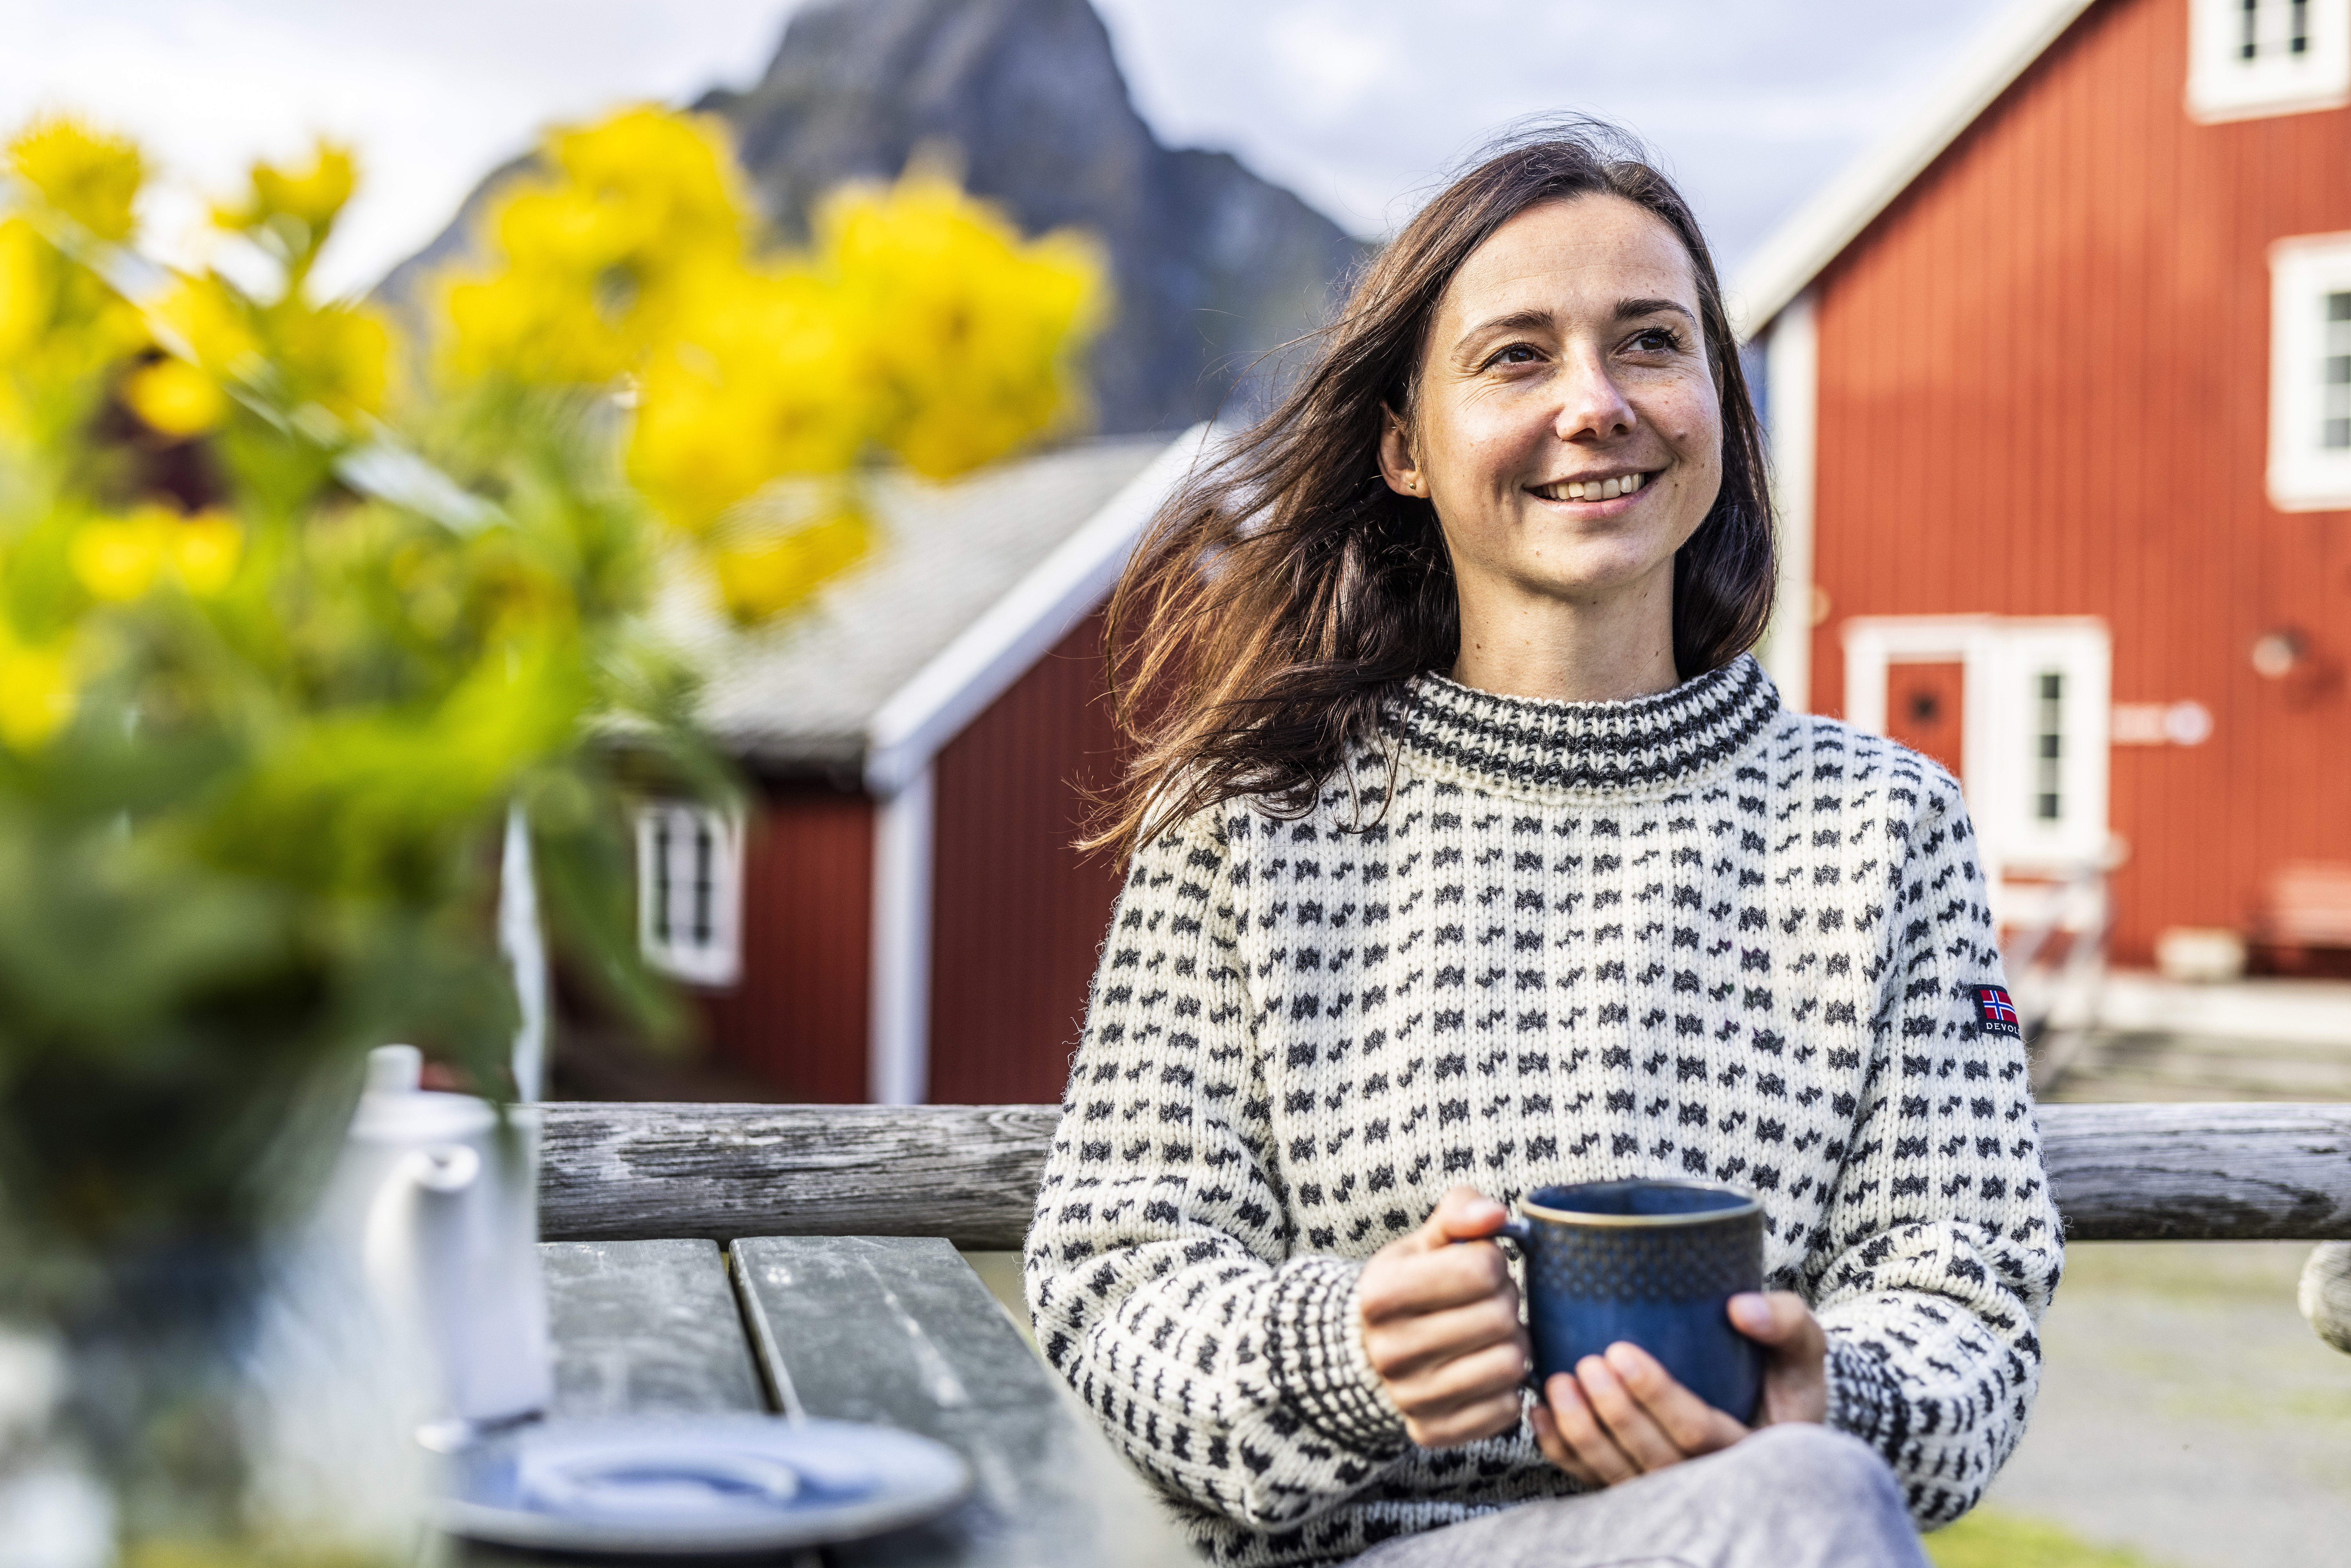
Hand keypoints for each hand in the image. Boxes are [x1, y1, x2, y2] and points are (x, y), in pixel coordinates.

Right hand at [1358, 1186, 1530, 1447]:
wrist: (1368, 1352)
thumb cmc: (1410, 1286)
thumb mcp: (1425, 1241)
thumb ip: (1460, 1212)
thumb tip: (1496, 1215)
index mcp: (1382, 1293)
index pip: (1482, 1269)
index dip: (1493, 1263)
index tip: (1479, 1269)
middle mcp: (1390, 1350)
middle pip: (1500, 1318)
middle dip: (1506, 1303)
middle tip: (1490, 1302)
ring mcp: (1409, 1397)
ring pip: (1510, 1366)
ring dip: (1513, 1345)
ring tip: (1491, 1336)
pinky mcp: (1431, 1433)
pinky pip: (1505, 1411)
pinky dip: (1507, 1389)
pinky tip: (1484, 1369)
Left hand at [1529, 1290, 1828, 1485]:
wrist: (1772, 1409)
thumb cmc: (1782, 1372)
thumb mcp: (1801, 1347)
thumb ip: (1786, 1324)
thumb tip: (1741, 1310)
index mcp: (1752, 1449)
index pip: (1698, 1431)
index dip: (1656, 1396)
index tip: (1619, 1352)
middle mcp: (1711, 1481)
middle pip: (1654, 1460)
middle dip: (1613, 1415)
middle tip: (1584, 1365)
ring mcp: (1672, 1491)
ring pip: (1620, 1476)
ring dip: (1582, 1434)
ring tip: (1557, 1385)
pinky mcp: (1641, 1486)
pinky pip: (1598, 1480)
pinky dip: (1565, 1453)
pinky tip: (1542, 1417)